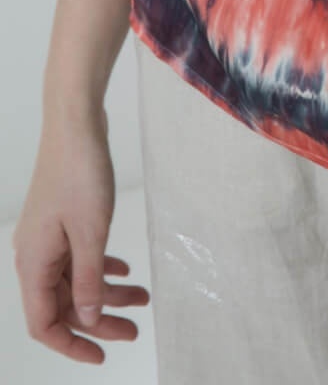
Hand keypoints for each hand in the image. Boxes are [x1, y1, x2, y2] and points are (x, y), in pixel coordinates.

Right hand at [11, 102, 150, 364]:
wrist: (75, 122)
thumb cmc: (81, 172)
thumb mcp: (91, 233)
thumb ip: (89, 281)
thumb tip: (89, 320)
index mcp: (33, 263)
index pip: (43, 323)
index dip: (70, 344)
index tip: (101, 356)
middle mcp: (34, 254)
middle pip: (62, 304)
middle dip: (98, 320)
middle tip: (134, 329)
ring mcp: (47, 236)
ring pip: (74, 279)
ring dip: (106, 292)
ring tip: (142, 298)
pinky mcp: (62, 220)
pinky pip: (78, 257)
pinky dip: (100, 268)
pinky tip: (125, 270)